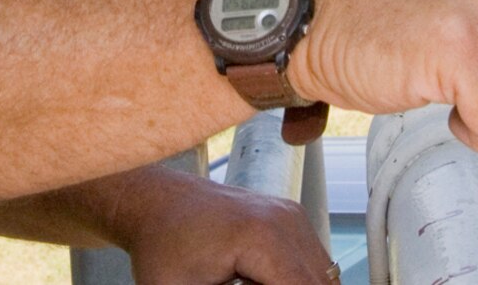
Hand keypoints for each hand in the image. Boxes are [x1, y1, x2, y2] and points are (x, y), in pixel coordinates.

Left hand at [109, 168, 334, 284]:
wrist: (155, 202)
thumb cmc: (162, 250)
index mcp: (262, 238)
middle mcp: (285, 220)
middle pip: (321, 284)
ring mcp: (291, 214)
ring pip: (322, 275)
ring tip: (246, 284)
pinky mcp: (290, 216)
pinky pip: (311, 261)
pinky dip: (294, 280)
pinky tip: (255, 280)